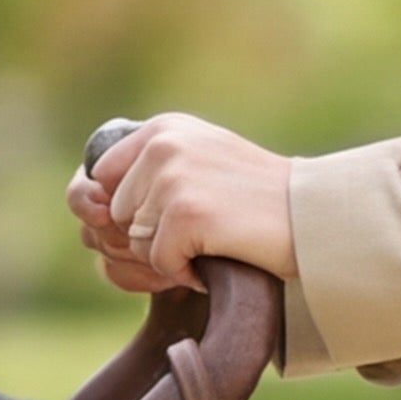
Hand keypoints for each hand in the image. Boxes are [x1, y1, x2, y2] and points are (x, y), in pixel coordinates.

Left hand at [66, 113, 296, 294]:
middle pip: (118, 215)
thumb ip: (149, 170)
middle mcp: (162, 146)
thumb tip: (87, 203)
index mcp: (163, 128)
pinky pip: (160, 262)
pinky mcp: (185, 213)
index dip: (124, 210)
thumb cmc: (258, 200)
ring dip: (172, 254)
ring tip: (215, 238)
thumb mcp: (202, 161)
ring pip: (137, 241)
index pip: (102, 177)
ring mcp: (172, 178)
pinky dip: (188, 271)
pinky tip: (220, 255)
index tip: (164, 219)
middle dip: (150, 235)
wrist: (313, 216)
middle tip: (200, 231)